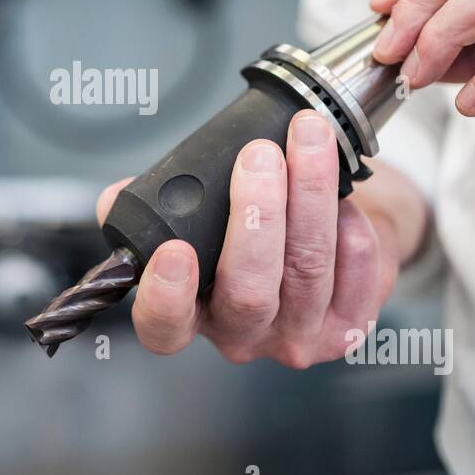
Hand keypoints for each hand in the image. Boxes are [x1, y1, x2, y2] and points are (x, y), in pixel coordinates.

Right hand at [95, 110, 425, 367]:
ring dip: (310, 197)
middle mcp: (242, 333)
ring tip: (307, 140)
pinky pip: (357, 276)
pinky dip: (353, 229)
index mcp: (191, 313)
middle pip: (248, 291)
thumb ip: (153, 205)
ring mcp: (297, 335)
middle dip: (256, 216)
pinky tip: (348, 195)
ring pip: (306, 270)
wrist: (332, 234)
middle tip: (259, 156)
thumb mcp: (196, 215)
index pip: (164, 327)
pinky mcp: (349, 325)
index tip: (175, 249)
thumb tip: (118, 197)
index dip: (166, 295)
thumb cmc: (252, 225)